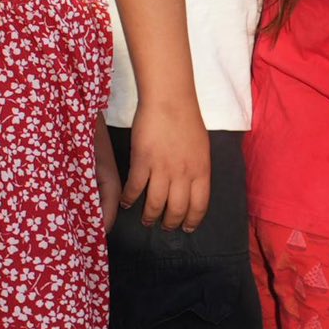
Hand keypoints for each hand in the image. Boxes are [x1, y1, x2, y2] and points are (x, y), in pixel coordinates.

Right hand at [120, 108, 211, 231]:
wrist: (169, 100)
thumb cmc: (187, 120)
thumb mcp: (202, 148)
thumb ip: (197, 169)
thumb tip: (191, 186)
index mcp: (201, 171)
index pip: (199, 206)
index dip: (192, 220)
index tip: (187, 228)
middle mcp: (183, 174)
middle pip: (177, 209)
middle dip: (170, 223)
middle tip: (164, 227)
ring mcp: (162, 169)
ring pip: (156, 203)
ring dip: (150, 216)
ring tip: (146, 220)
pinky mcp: (142, 161)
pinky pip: (135, 187)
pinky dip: (130, 198)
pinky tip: (126, 202)